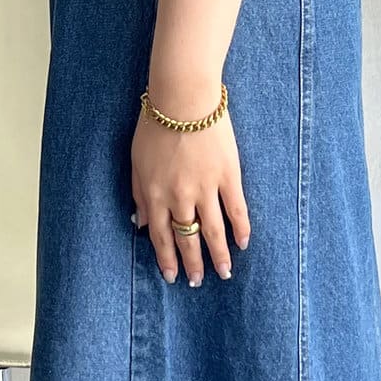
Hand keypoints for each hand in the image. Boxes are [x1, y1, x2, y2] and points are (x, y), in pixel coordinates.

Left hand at [131, 95, 250, 285]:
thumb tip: (142, 223)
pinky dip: (241, 228)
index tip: (172, 276)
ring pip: (213, 231)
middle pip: (187, 238)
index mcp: (154, 193)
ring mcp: (205, 188)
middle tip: (198, 282)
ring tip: (224, 273)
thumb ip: (139, 194)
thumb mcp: (136, 161)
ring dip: (218, 255)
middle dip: (192, 263)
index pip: (161, 235)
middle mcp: (179, 197)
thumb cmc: (155, 124)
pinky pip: (236, 209)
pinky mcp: (228, 176)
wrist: (182, 98)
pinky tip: (243, 244)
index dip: (167, 258)